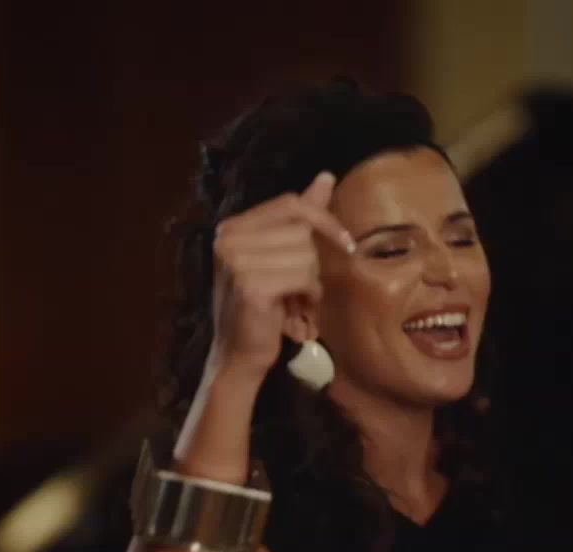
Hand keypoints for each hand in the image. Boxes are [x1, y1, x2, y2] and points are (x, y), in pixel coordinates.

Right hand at [207, 171, 354, 377]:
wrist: (240, 355)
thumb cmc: (264, 307)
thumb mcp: (279, 256)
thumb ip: (299, 217)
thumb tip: (326, 176)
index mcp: (231, 227)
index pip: (290, 204)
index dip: (323, 219)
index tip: (345, 241)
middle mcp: (227, 239)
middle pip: (301, 230)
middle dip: (314, 260)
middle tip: (303, 286)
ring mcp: (235, 261)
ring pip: (305, 254)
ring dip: (313, 280)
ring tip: (298, 299)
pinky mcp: (249, 285)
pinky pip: (303, 276)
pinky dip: (310, 294)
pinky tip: (298, 308)